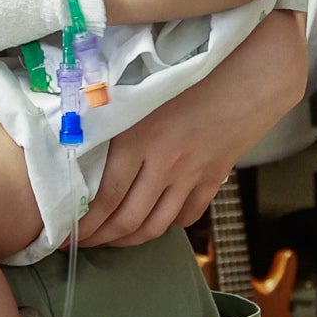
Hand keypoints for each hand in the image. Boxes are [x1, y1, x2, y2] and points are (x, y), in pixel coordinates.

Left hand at [75, 90, 248, 247]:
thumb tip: (82, 146)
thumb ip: (113, 119)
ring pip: (157, 225)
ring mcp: (191, 175)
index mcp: (138, 140)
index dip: (84, 225)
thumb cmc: (190, 72)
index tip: (66, 236)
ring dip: (131, 239)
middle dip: (102, 239)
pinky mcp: (212, 178)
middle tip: (84, 244)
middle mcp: (163, 164)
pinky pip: (187, 215)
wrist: (250, 73)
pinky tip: (157, 221)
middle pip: (128, 219)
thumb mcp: (142, 90)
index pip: (105, 198)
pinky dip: (169, 225)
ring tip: (114, 240)